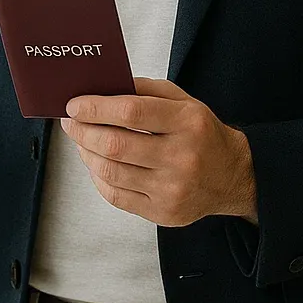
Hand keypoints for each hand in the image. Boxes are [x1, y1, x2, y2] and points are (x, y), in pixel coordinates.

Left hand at [59, 77, 256, 227]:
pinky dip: (98, 178)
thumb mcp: (183, 101)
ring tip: (82, 141)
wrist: (231, 176)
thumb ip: (144, 91)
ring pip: (111, 172)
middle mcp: (182, 157)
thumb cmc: (201, 134)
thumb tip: (101, 89)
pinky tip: (96, 164)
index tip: (75, 105)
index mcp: (188, 122)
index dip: (96, 108)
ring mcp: (172, 189)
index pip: (131, 111)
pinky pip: (117, 196)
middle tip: (71, 123)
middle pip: (116, 145)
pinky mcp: (163, 212)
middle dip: (84, 131)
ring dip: (87, 153)